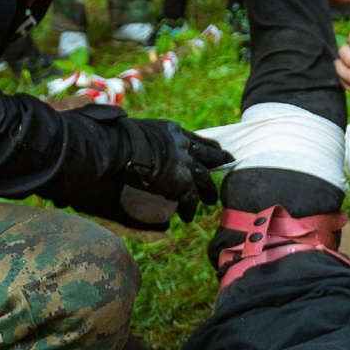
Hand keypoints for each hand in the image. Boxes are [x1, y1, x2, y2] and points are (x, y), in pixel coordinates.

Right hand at [116, 117, 231, 226]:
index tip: (218, 150)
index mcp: (174, 131)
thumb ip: (145, 140)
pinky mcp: (182, 183)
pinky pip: (191, 199)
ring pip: (204, 180)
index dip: (207, 147)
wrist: (126, 146)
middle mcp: (184, 146)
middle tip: (228, 165)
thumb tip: (133, 145)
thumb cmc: (122, 137)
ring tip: (211, 201)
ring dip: (208, 191)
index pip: (196, 139)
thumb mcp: (139, 131)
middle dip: (218, 163)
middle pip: (207, 157)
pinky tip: (188, 217)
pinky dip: (189, 209)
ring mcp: (186, 165)